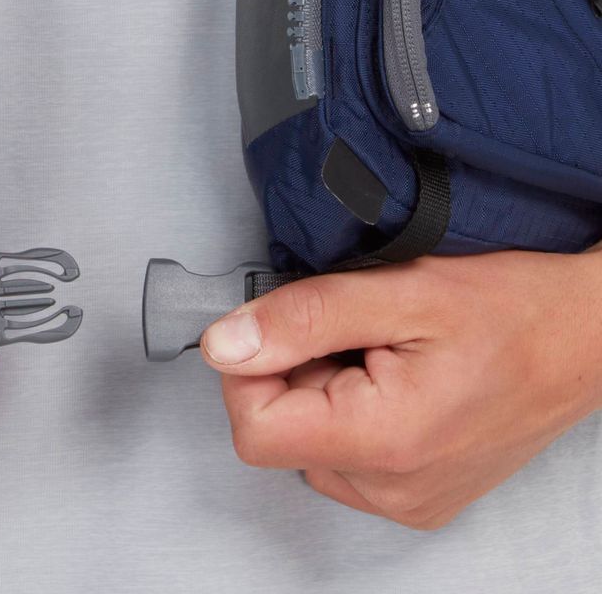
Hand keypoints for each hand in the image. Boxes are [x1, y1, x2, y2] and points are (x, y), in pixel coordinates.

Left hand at [201, 249, 601, 529]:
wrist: (586, 336)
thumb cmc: (514, 309)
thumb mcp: (399, 290)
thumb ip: (301, 318)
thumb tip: (224, 344)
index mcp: (384, 442)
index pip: (253, 428)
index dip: (250, 367)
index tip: (282, 327)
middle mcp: (393, 490)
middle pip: (278, 433)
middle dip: (295, 370)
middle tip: (356, 331)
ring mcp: (406, 500)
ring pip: (307, 441)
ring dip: (324, 388)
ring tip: (384, 352)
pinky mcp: (415, 495)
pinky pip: (343, 454)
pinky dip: (350, 409)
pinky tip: (395, 377)